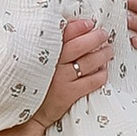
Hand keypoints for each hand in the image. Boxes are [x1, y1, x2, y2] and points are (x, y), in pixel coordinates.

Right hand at [35, 12, 111, 127]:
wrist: (27, 112)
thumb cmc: (33, 81)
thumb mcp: (34, 60)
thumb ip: (49, 46)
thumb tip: (70, 28)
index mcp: (43, 51)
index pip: (64, 33)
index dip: (79, 26)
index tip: (90, 23)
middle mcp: (53, 63)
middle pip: (80, 46)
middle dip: (96, 38)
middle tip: (104, 34)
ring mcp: (62, 78)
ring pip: (89, 62)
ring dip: (102, 54)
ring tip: (109, 50)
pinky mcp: (69, 94)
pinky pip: (92, 81)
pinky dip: (101, 74)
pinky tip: (104, 70)